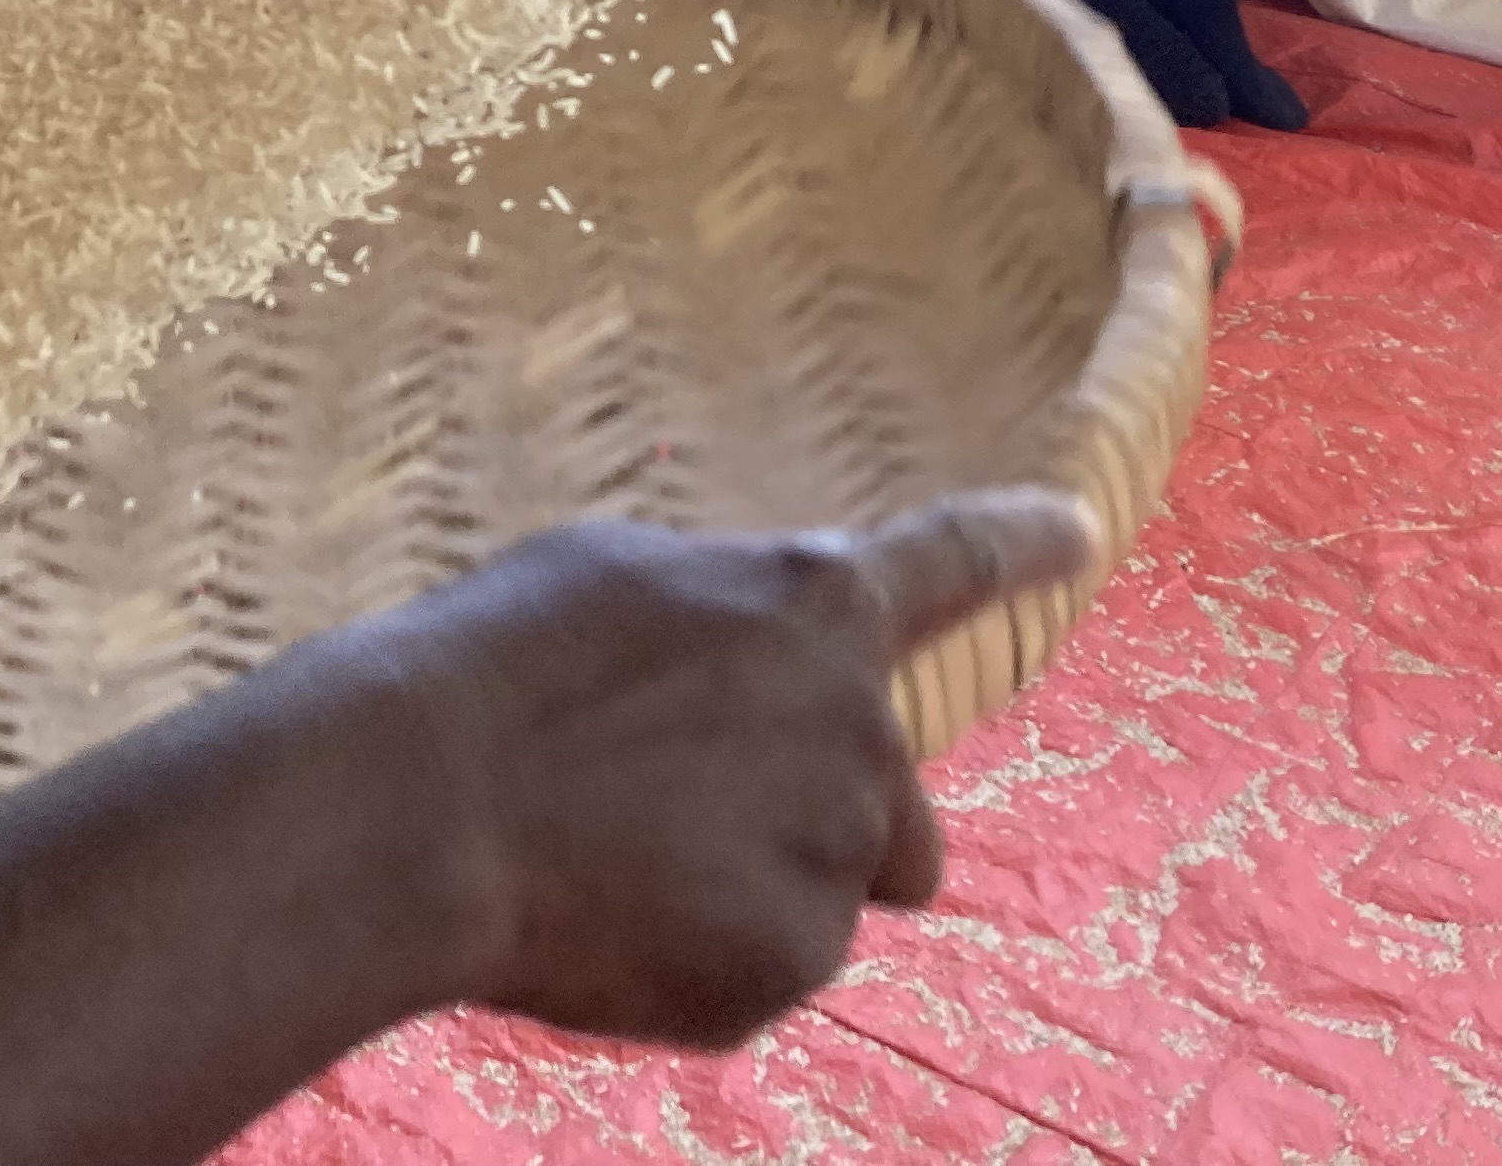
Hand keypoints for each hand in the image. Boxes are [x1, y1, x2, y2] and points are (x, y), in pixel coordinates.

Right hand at [337, 492, 1098, 1046]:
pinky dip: (699, 962)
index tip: (1077, 530)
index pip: (952, 560)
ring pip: (817, 895)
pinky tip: (605, 921)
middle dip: (825, 832)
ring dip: (743, 892)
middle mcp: (859, 724)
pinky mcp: (796, 958)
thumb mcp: (612, 582)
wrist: (425, 806)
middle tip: (682, 827)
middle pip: (892, 809)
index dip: (1019, 543)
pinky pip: (762, 970)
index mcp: (812, 601)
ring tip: (607, 862)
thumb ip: (721, 620)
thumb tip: (741, 674)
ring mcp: (838, 849)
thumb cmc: (493, 670)